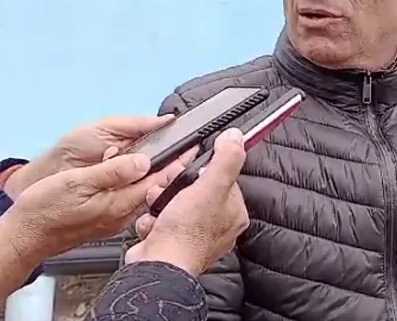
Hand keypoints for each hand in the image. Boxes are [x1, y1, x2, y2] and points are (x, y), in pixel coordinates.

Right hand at [3, 138, 195, 261]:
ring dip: (159, 175)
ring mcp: (117, 218)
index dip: (178, 162)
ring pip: (147, 193)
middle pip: (158, 187)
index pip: (159, 180)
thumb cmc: (46, 211)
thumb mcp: (79, 183)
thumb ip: (113, 172)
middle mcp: (123, 213)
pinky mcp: (109, 219)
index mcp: (120, 203)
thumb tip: (143, 161)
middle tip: (189, 149)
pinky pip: (133, 200)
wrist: (26, 236)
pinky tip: (142, 175)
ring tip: (172, 157)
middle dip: (174, 168)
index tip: (193, 147)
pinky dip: (143, 185)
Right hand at [125, 128, 249, 275]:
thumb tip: (236, 137)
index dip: (202, 171)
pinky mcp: (172, 244)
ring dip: (160, 202)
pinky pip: (160, 222)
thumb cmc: (186, 233)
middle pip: (195, 190)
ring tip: (157, 208)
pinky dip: (152, 221)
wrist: (157, 267)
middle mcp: (217, 227)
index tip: (189, 172)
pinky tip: (153, 225)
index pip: (222, 178)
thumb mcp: (210, 187)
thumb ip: (226, 160)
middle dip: (175, 188)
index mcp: (233, 214)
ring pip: (175, 205)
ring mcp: (194, 237)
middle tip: (168, 191)